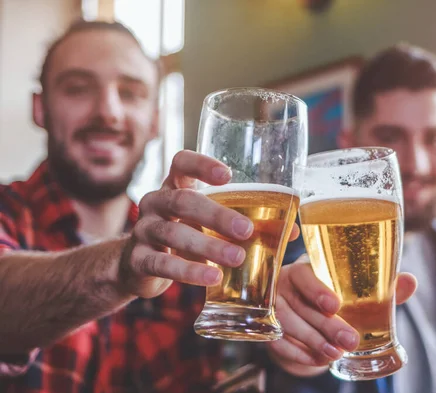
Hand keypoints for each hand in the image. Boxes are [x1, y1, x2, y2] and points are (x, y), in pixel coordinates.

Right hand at [118, 150, 254, 297]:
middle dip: (217, 215)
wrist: (139, 266)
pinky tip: (212, 278)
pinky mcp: (138, 259)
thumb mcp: (209, 225)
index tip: (227, 175)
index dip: (202, 165)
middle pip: (183, 201)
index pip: (182, 163)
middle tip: (246, 230)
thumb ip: (245, 223)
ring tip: (236, 258)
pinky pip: (162, 263)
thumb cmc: (185, 235)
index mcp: (175, 186)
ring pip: (174, 233)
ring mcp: (144, 230)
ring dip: (208, 246)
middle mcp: (156, 202)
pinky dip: (189, 271)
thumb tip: (292, 232)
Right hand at [267, 257, 416, 376]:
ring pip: (288, 324)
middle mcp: (284, 284)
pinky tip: (318, 359)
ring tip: (335, 353)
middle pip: (300, 304)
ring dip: (312, 340)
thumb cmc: (334, 296)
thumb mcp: (355, 291)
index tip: (335, 305)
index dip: (318, 290)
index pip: (305, 274)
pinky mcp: (267, 328)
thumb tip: (410, 281)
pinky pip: (278, 342)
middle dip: (326, 324)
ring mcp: (272, 306)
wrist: (304, 315)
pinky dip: (298, 353)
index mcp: (304, 268)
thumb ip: (381, 288)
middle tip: (350, 339)